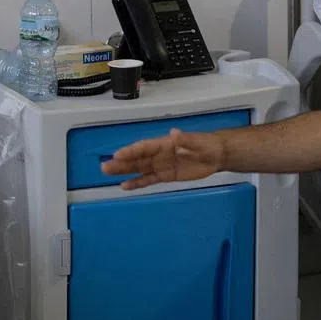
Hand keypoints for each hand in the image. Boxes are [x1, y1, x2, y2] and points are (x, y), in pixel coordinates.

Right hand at [101, 129, 225, 189]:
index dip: (131, 151)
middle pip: (137, 159)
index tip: (117, 155)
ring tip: (107, 174)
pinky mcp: (165, 176)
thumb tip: (174, 133)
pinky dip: (137, 183)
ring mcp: (161, 165)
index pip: (144, 147)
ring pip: (139, 169)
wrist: (216, 156)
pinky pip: (148, 180)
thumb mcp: (198, 142)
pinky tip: (125, 186)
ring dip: (124, 172)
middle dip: (121, 163)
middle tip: (105, 167)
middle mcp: (158, 154)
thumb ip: (185, 139)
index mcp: (164, 144)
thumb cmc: (206, 145)